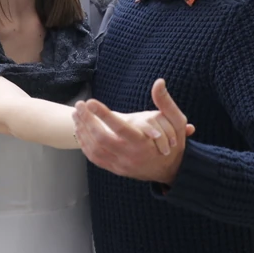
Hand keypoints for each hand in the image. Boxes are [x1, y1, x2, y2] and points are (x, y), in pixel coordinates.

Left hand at [74, 79, 189, 184]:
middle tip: (79, 105)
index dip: (103, 114)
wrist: (171, 170)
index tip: (90, 101)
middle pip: (102, 139)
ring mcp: (121, 165)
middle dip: (87, 121)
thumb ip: (166, 102)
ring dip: (83, 131)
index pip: (120, 128)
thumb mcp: (177, 122)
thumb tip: (159, 82)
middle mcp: (130, 156)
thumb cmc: (174, 143)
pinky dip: (85, 144)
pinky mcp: (116, 170)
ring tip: (76, 114)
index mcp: (144, 144)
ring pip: (95, 149)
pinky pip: (95, 158)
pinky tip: (80, 130)